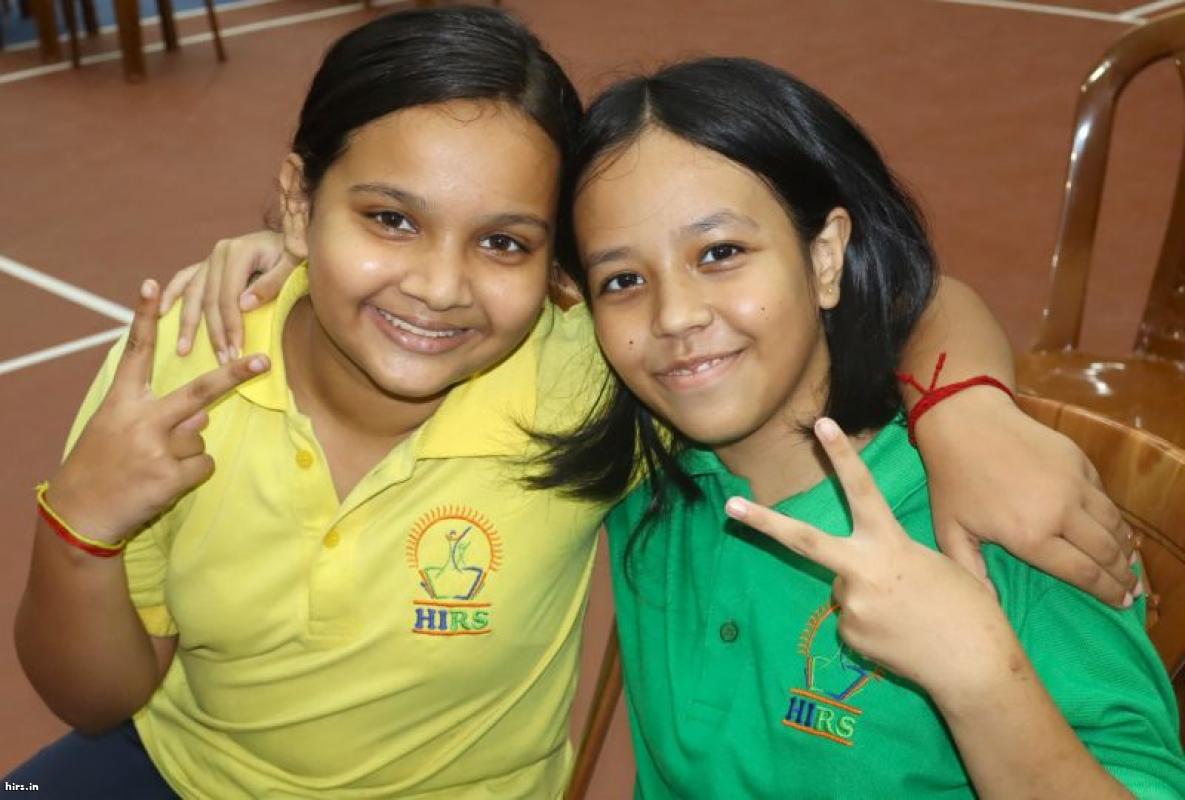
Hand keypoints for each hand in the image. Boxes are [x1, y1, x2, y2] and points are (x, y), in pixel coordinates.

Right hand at [49, 279, 269, 542]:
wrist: (80, 513)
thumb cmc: (100, 465)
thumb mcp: (114, 429)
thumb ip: (154, 415)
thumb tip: (201, 416)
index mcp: (121, 402)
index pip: (135, 352)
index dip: (143, 317)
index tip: (152, 284)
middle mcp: (140, 419)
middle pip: (198, 392)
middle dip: (234, 375)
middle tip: (262, 361)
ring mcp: (155, 447)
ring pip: (200, 437)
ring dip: (186, 452)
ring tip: (153, 466)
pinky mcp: (168, 475)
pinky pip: (204, 465)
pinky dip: (192, 475)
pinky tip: (163, 482)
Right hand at [159, 230, 291, 360]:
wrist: (294, 237)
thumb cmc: (297, 254)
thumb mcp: (293, 265)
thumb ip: (271, 283)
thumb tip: (243, 306)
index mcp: (238, 251)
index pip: (229, 297)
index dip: (231, 326)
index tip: (235, 353)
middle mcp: (219, 252)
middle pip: (210, 299)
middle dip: (214, 333)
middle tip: (221, 362)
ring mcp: (210, 258)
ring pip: (193, 294)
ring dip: (188, 323)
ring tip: (183, 350)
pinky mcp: (207, 264)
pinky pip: (184, 280)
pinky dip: (172, 296)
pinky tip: (161, 314)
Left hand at [724, 418, 1018, 695]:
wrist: (975, 666)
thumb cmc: (969, 609)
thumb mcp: (939, 565)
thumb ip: (893, 559)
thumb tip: (865, 574)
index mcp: (891, 544)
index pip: (862, 489)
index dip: (841, 456)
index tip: (821, 424)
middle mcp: (862, 570)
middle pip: (803, 541)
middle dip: (762, 523)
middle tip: (729, 506)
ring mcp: (851, 605)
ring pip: (845, 588)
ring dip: (868, 596)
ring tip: (907, 616)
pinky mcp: (849, 636)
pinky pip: (852, 621)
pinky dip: (872, 625)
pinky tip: (899, 636)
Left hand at [916, 389, 1136, 607]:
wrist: (965, 421)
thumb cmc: (953, 479)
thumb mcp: (949, 530)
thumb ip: (971, 572)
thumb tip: (989, 605)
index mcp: (1030, 536)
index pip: (1083, 573)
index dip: (1106, 592)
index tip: (1121, 604)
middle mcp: (1061, 512)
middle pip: (1106, 553)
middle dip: (1123, 576)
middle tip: (1132, 591)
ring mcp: (1074, 484)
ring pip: (1113, 524)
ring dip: (1125, 548)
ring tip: (1130, 565)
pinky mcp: (1079, 461)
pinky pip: (1105, 497)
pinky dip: (1115, 518)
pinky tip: (1116, 528)